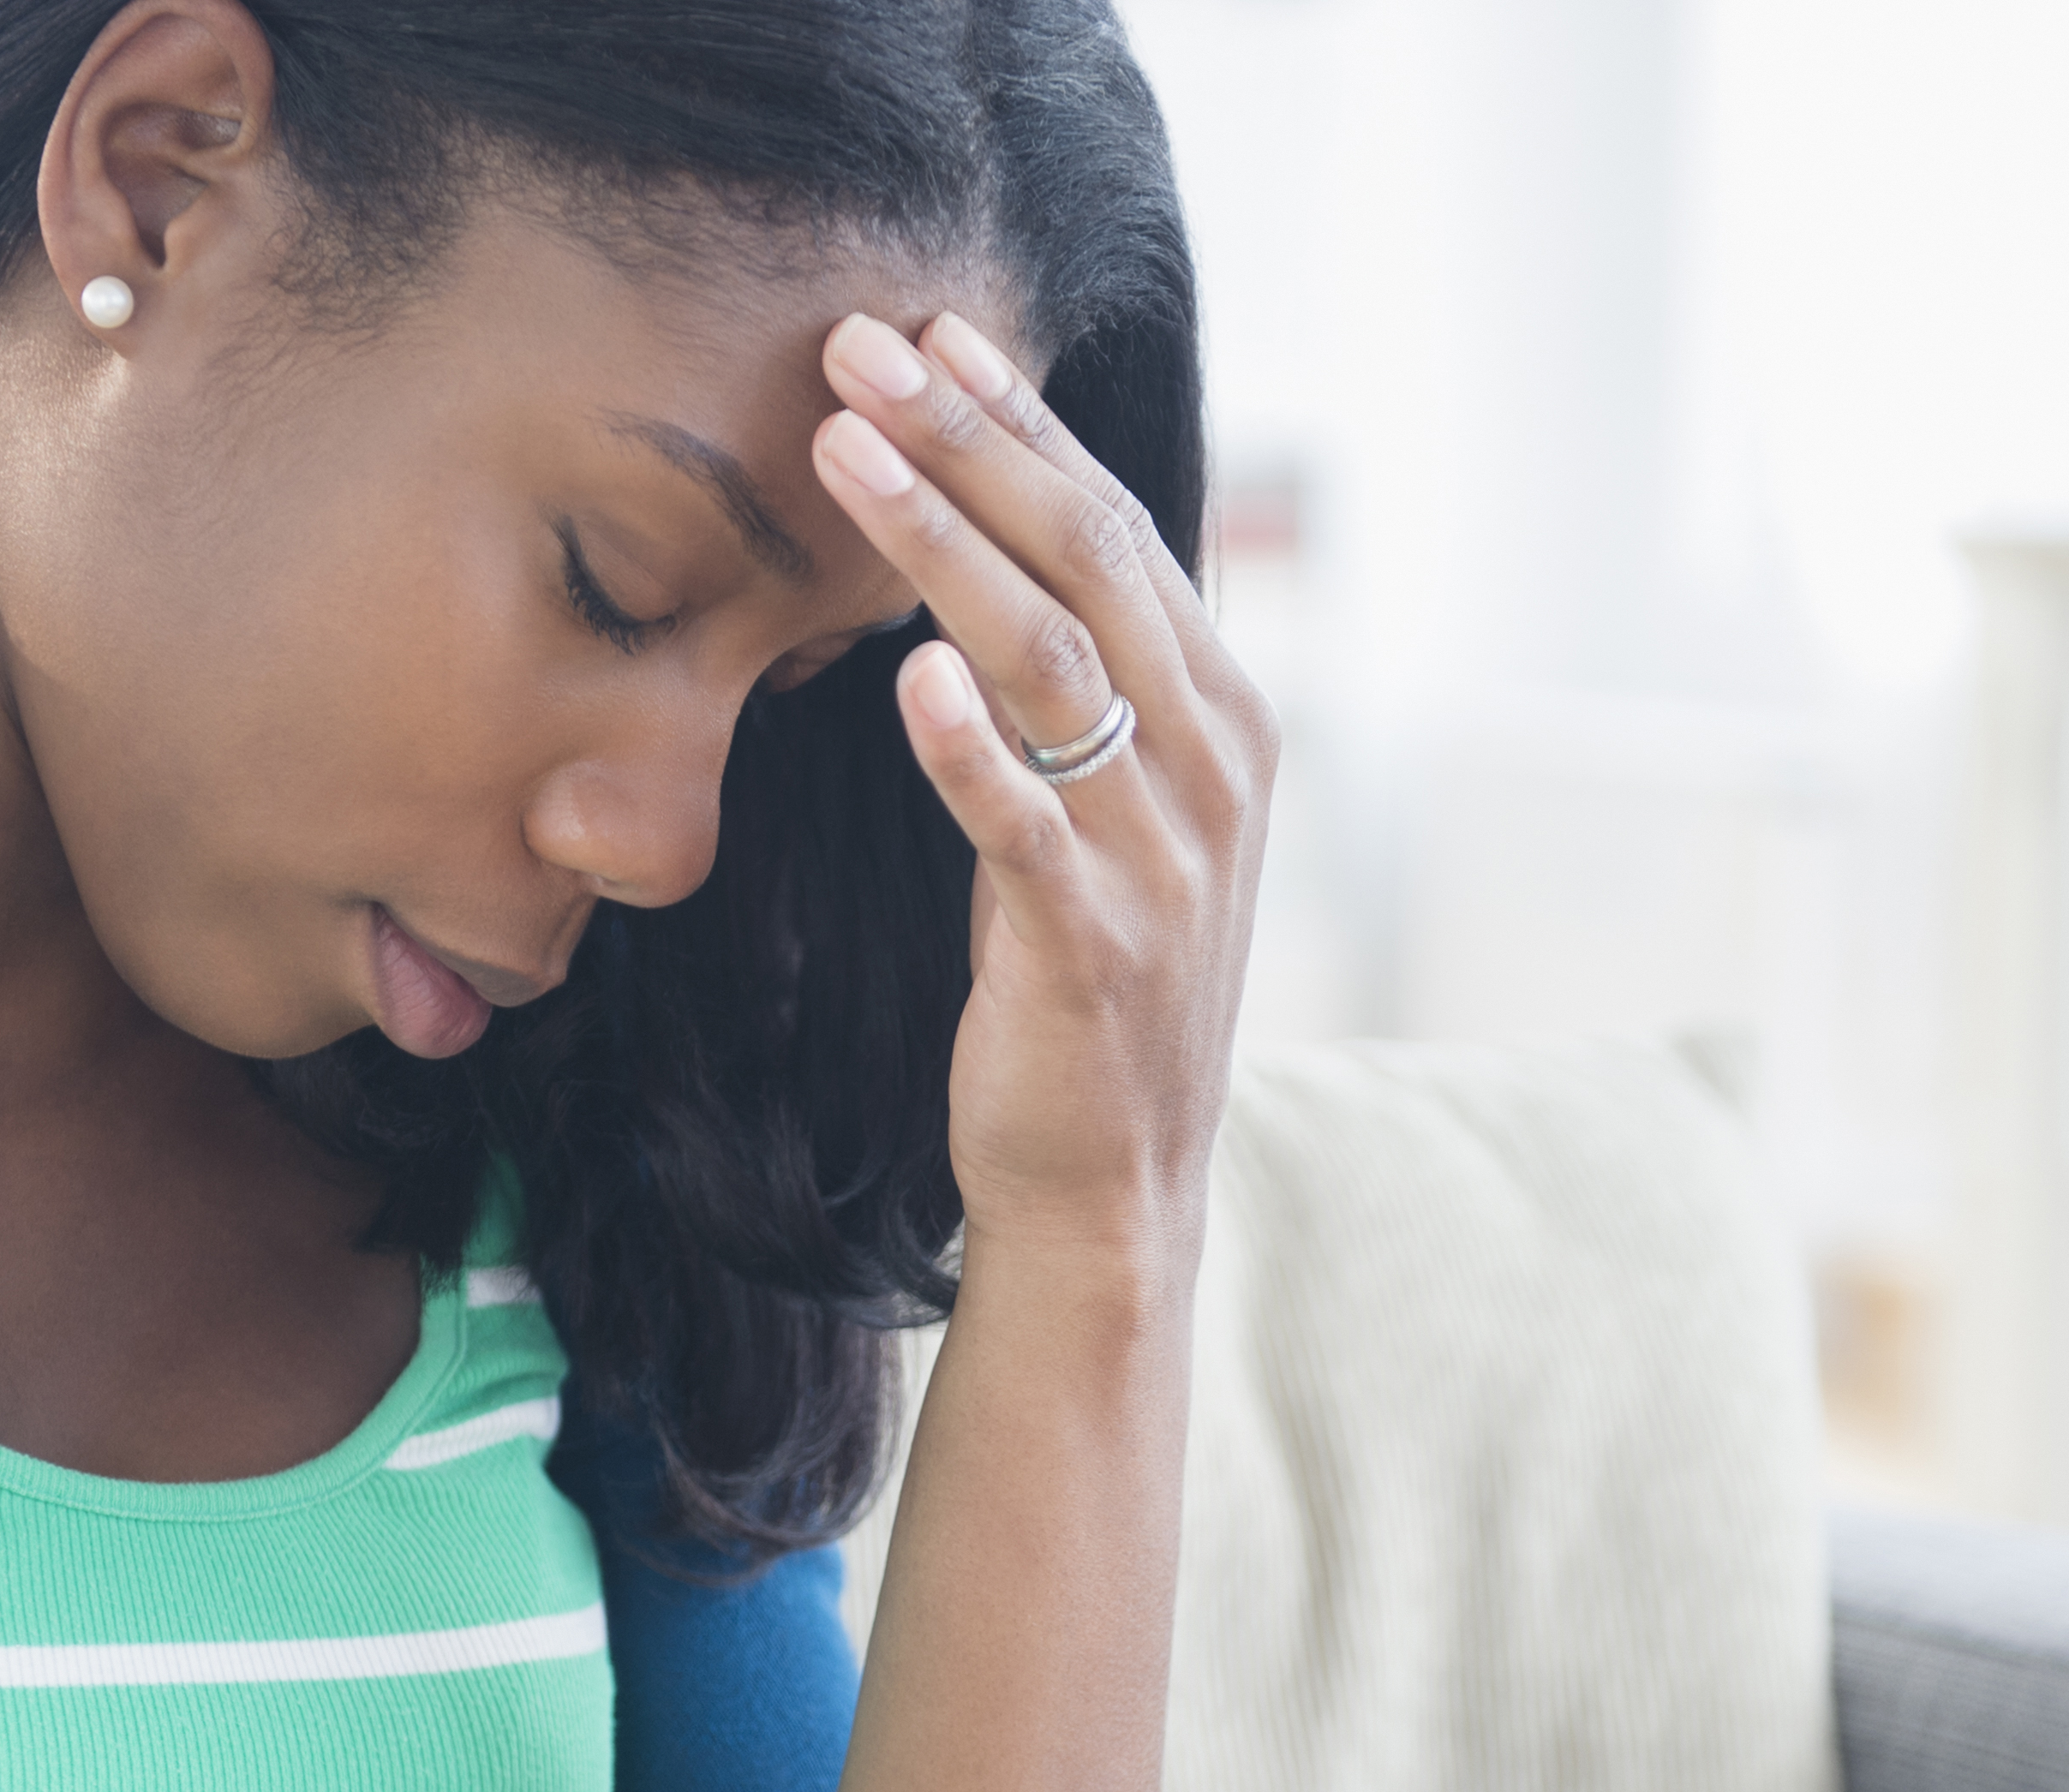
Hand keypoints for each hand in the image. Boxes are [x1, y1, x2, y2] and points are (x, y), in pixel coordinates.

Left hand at [812, 309, 1275, 1276]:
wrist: (1113, 1181)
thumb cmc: (1087, 984)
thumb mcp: (1113, 812)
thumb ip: (1087, 687)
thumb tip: (1001, 544)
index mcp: (1222, 715)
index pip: (1115, 527)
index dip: (1019, 422)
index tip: (924, 333)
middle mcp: (1211, 768)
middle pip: (1087, 561)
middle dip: (970, 441)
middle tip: (859, 348)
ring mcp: (1163, 857)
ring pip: (1054, 664)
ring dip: (944, 548)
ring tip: (847, 456)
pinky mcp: (1097, 947)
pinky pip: (1031, 828)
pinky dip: (973, 750)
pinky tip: (911, 678)